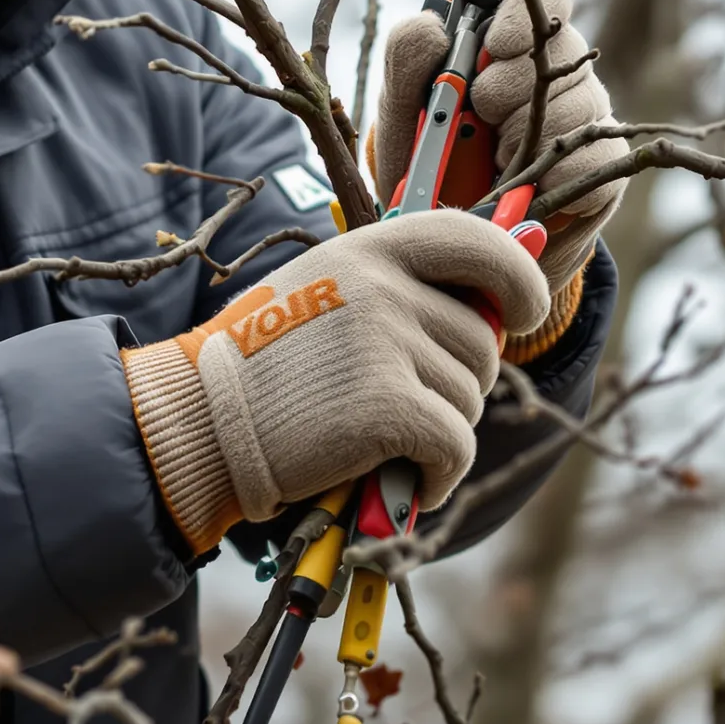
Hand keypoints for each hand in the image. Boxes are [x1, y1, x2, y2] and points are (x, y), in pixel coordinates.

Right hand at [119, 210, 548, 551]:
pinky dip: (440, 476)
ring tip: (381, 438)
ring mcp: (385, 344)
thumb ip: (397, 287)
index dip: (519, 280)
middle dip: (458, 383)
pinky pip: (456, 446)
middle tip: (402, 403)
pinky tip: (404, 480)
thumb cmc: (264, 364)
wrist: (202, 420)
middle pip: (481, 340)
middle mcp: (383, 286)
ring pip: (469, 398)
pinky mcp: (387, 407)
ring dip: (440, 431)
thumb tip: (500, 306)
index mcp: (369, 249)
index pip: (477, 242)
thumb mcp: (324, 291)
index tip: (522, 313)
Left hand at [371, 0, 626, 296]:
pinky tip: (534, 183)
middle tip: (483, 112)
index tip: (496, 42)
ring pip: (581, 100)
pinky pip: (603, 153)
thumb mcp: (400, 112)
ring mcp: (584, 114)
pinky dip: (562, 169)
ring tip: (498, 156)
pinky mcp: (604, 164)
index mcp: (507, 41)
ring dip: (531, 131)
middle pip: (562, 43)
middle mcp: (554, 68)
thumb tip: (436, 27)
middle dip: (511, 82)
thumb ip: (407, 59)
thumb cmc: (425, 165)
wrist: (453, 243)